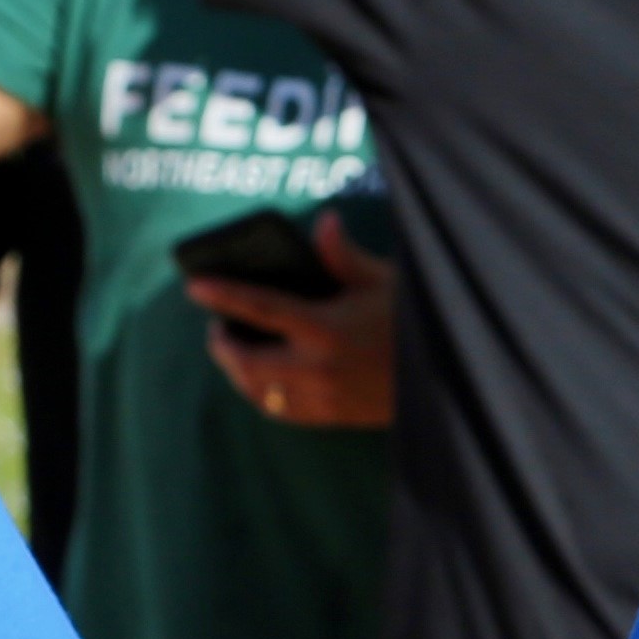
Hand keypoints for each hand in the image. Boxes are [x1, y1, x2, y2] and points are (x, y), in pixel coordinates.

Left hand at [191, 215, 397, 429]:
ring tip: (235, 352)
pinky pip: (280, 410)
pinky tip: (261, 379)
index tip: (194, 286)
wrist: (444, 377)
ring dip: (238, 373)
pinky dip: (262, 394)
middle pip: (247, 363)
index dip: (224, 295)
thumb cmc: (413, 321)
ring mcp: (322, 397)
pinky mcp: (330, 416)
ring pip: (258, 392)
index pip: (262, 308)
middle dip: (223, 345)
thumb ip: (345, 255)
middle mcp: (317, 368)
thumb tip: (324, 222)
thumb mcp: (383, 281)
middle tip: (217, 327)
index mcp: (326, 328)